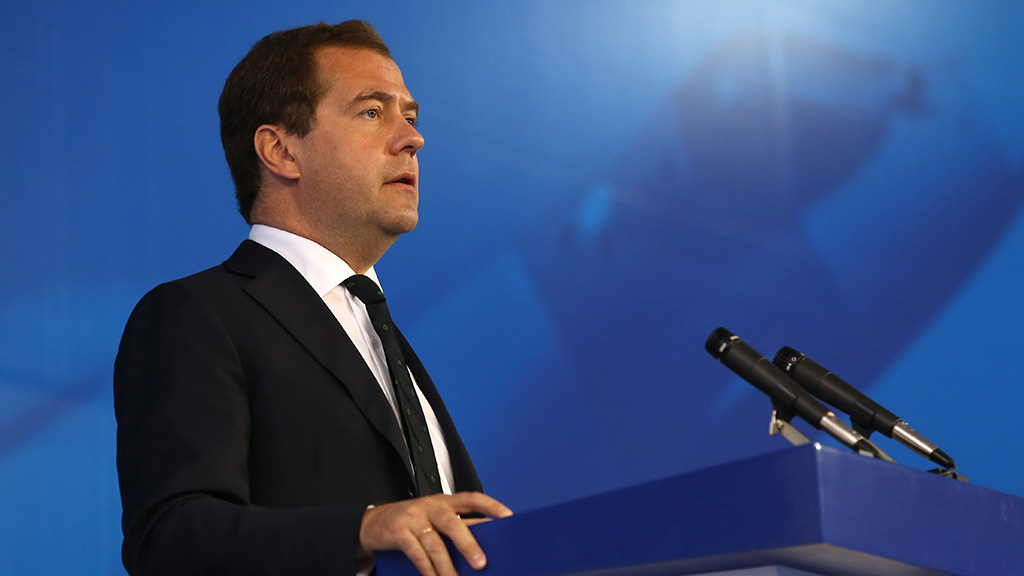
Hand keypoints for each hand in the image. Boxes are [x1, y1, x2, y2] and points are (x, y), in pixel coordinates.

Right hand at [358, 492, 512, 575]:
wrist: (371, 523)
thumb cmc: (411, 522)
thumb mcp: (432, 519)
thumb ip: (454, 527)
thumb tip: (482, 547)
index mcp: (444, 501)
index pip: (471, 498)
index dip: (490, 505)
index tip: (507, 516)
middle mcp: (430, 506)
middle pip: (453, 524)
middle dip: (468, 545)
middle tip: (481, 564)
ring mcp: (413, 518)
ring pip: (435, 544)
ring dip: (447, 566)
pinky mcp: (398, 532)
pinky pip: (416, 554)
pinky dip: (427, 570)